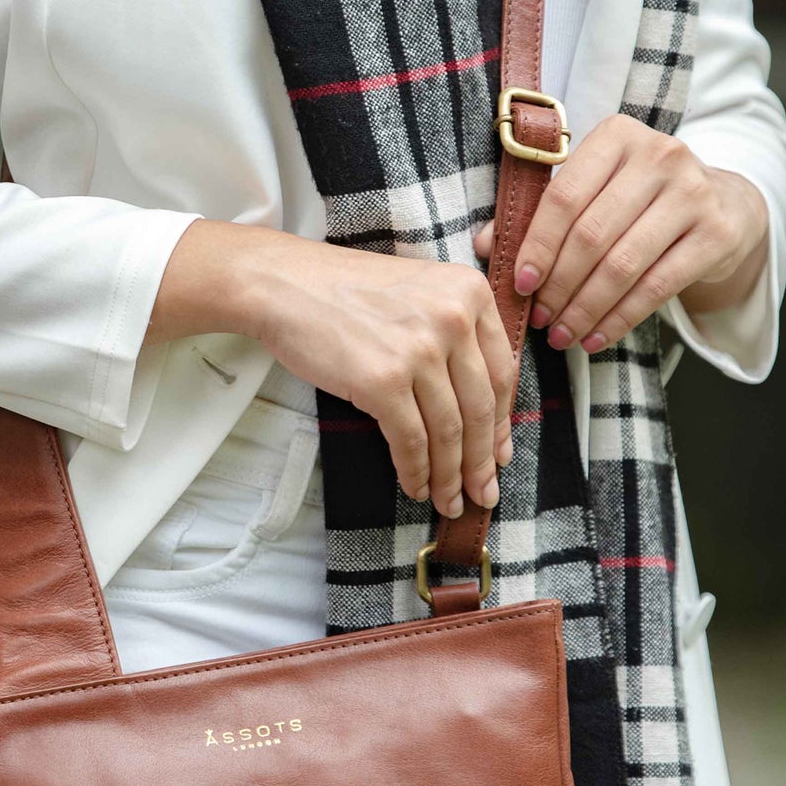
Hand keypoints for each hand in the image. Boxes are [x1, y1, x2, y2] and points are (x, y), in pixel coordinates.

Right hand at [149, 222, 514, 517]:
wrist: (283, 284)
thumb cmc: (346, 292)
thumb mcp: (419, 292)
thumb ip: (455, 332)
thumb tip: (481, 406)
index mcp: (471, 292)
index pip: (502, 373)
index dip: (502, 424)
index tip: (498, 456)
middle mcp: (454, 318)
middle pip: (481, 408)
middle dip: (481, 462)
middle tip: (482, 494)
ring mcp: (420, 350)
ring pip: (449, 432)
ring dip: (450, 477)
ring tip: (447, 501)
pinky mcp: (384, 381)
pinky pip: (411, 441)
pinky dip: (416, 471)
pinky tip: (415, 487)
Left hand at [472, 114, 768, 352]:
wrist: (721, 204)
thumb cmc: (637, 199)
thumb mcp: (592, 191)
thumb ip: (538, 213)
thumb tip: (483, 245)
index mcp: (617, 136)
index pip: (564, 197)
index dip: (536, 247)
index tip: (519, 285)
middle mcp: (660, 155)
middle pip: (592, 235)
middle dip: (558, 286)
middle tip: (539, 319)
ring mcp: (693, 193)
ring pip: (623, 265)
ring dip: (584, 309)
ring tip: (561, 335)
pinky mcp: (716, 233)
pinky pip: (656, 287)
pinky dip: (619, 320)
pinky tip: (595, 340)